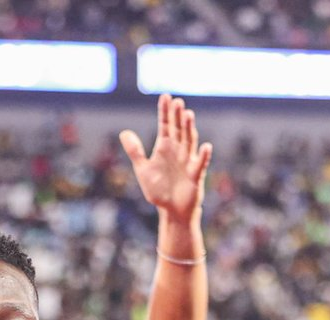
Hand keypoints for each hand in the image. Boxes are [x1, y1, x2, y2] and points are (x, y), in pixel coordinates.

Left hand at [120, 95, 211, 223]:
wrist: (171, 211)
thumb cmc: (159, 190)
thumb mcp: (143, 170)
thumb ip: (135, 151)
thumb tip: (124, 132)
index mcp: (165, 148)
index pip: (165, 125)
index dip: (165, 112)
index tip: (166, 97)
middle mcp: (178, 151)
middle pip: (179, 130)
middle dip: (178, 116)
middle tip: (177, 102)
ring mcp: (188, 162)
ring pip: (189, 142)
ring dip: (189, 129)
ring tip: (188, 115)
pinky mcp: (195, 176)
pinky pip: (200, 164)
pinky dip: (203, 156)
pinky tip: (205, 146)